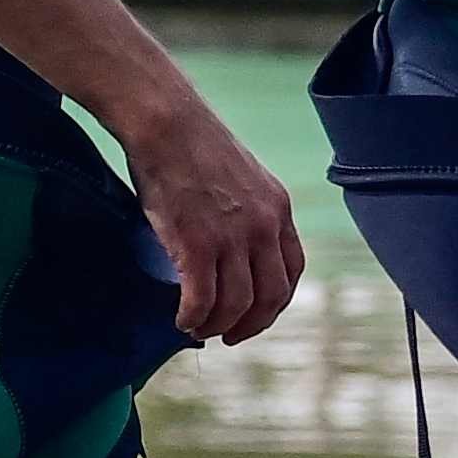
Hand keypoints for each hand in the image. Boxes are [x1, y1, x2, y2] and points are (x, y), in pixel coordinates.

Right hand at [120, 94, 303, 345]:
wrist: (165, 122)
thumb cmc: (192, 145)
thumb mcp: (242, 177)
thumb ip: (247, 211)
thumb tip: (233, 246)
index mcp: (278, 210)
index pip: (292, 272)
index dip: (276, 302)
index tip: (255, 314)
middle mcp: (263, 227)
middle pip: (271, 296)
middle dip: (251, 324)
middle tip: (229, 335)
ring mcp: (232, 237)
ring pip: (236, 305)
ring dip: (217, 326)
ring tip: (198, 329)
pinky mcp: (196, 244)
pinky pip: (201, 299)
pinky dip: (192, 318)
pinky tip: (182, 320)